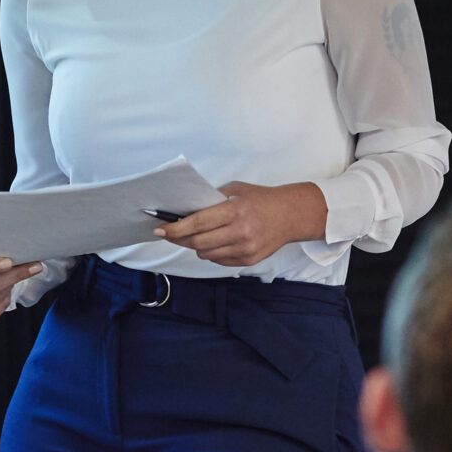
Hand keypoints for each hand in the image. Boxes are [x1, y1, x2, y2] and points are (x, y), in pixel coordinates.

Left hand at [155, 181, 327, 267]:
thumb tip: (185, 211)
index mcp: (234, 211)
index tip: (159, 230)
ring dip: (196, 246)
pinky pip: (219, 260)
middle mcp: (240, 232)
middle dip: (179, 238)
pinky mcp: (249, 260)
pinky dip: (212, 252)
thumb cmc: (262, 199)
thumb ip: (213, 200)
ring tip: (198, 235)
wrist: (292, 215)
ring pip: (206, 254)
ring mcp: (245, 249)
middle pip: (197, 242)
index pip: (196, 223)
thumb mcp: (237, 190)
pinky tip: (216, 242)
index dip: (174, 229)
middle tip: (169, 233)